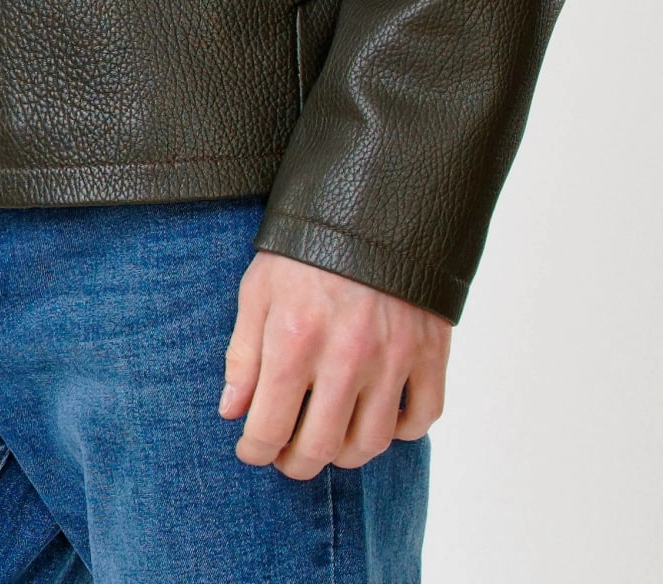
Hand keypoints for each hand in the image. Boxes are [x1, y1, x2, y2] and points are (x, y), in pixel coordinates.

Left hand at [220, 249, 450, 477]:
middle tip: (287, 456)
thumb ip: (243, 354)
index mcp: (295, 339)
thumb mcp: (259, 287)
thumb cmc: (307, 245)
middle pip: (320, 448)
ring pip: (370, 443)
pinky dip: (402, 430)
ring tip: (329, 439)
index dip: (254, 450)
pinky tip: (379, 417)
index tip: (251, 449)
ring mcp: (393, 357)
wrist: (373, 199)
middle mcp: (346, 356)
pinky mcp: (430, 350)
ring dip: (344, 454)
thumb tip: (232, 412)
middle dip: (295, 463)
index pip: (269, 428)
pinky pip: (423, 417)